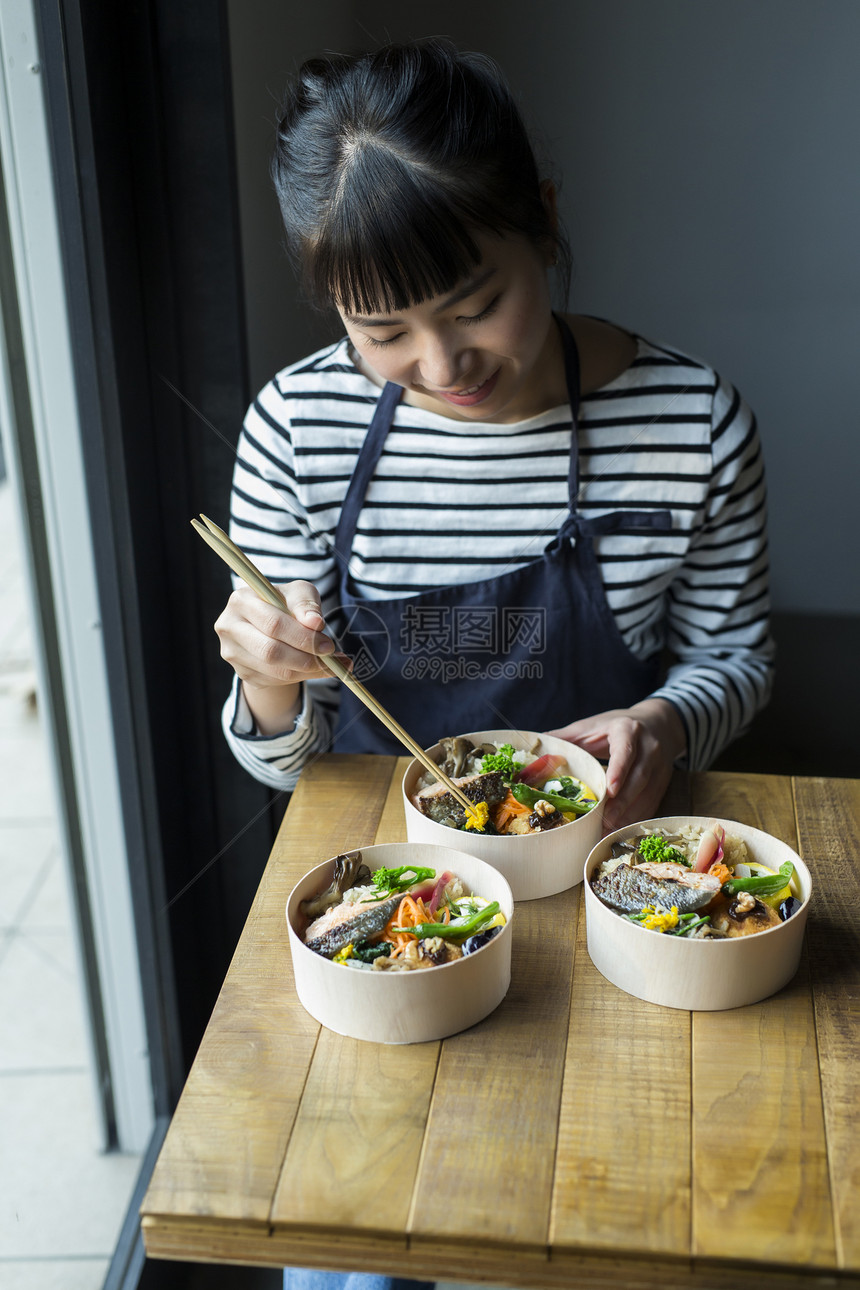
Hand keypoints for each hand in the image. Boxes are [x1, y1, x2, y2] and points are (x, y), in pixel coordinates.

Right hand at [214, 581, 347, 733]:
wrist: (269, 625)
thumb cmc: (285, 603)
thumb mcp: (299, 593)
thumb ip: (307, 604)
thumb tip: (315, 622)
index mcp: (241, 600)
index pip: (273, 624)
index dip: (303, 637)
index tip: (328, 645)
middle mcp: (229, 626)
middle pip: (270, 651)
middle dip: (306, 658)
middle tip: (330, 658)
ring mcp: (232, 652)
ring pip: (274, 671)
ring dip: (307, 671)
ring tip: (329, 666)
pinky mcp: (241, 672)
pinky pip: (274, 681)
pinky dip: (299, 678)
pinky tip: (312, 669)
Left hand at [547, 699, 686, 833]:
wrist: (657, 723)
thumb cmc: (616, 726)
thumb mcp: (591, 726)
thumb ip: (565, 736)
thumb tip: (534, 742)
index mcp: (628, 730)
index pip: (626, 751)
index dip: (619, 771)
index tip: (609, 791)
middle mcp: (649, 748)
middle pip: (639, 778)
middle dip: (622, 802)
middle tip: (604, 821)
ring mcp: (660, 766)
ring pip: (647, 794)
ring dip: (628, 814)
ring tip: (608, 830)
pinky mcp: (663, 781)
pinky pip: (652, 803)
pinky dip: (636, 817)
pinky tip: (620, 828)